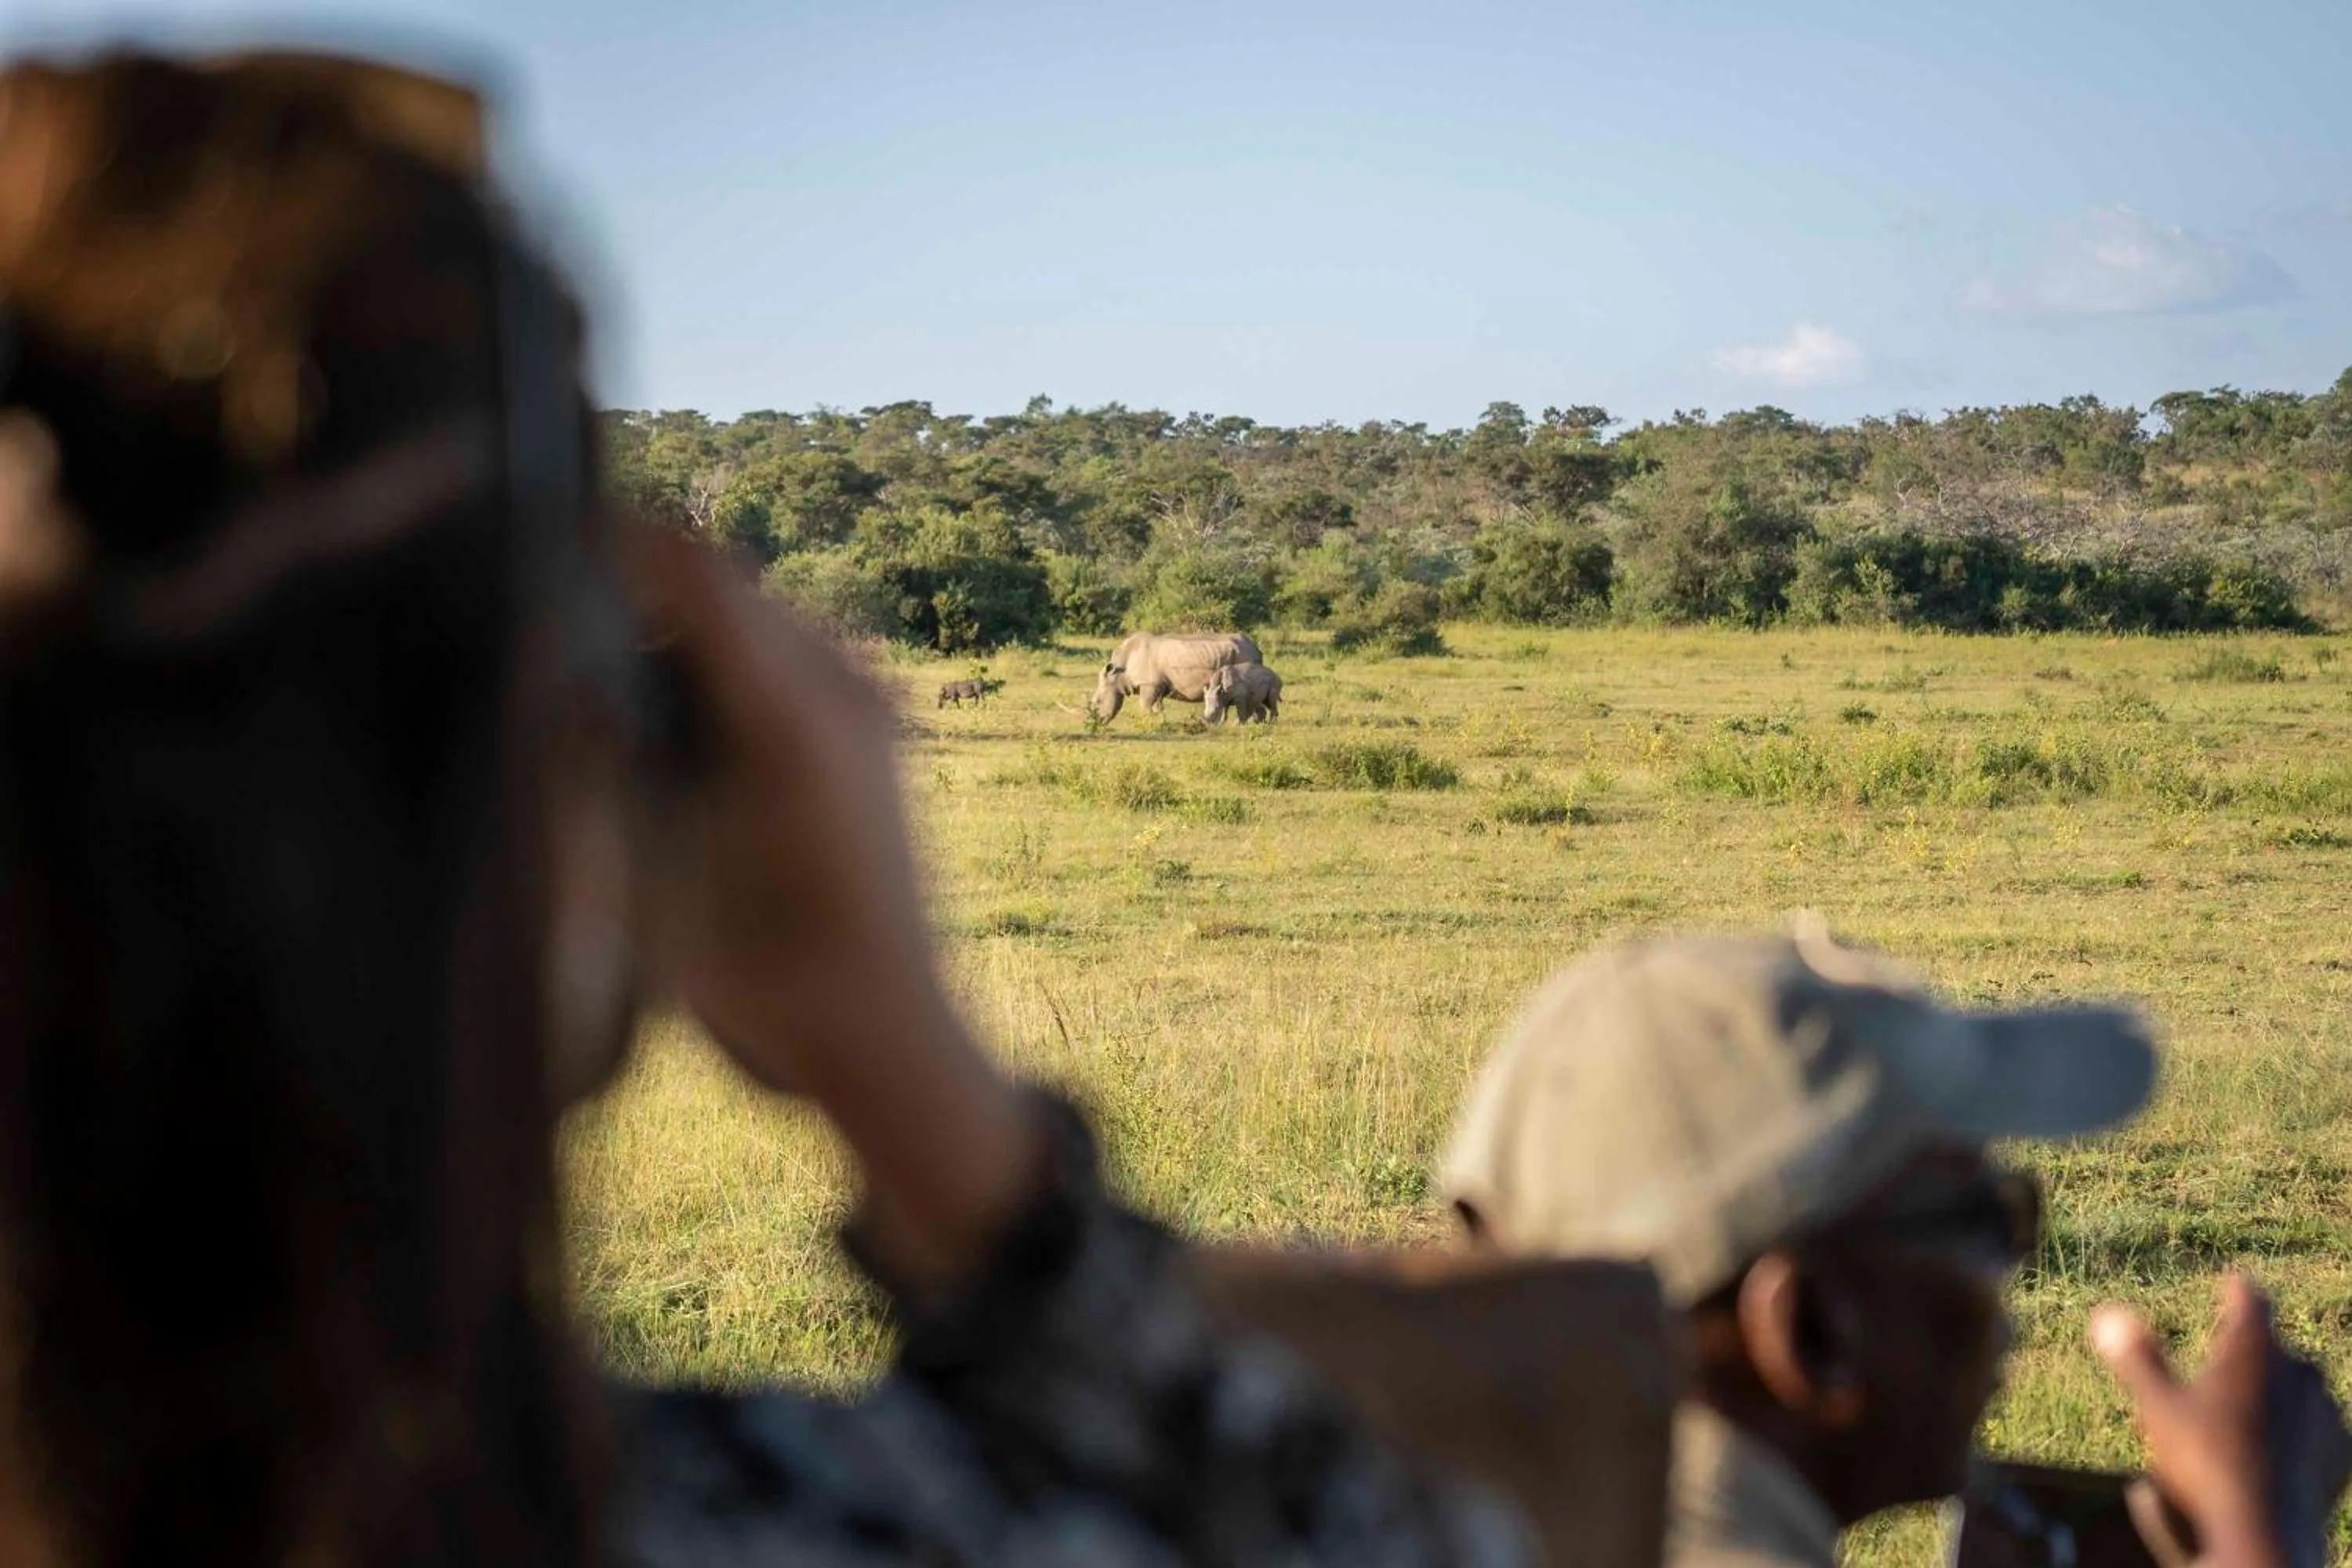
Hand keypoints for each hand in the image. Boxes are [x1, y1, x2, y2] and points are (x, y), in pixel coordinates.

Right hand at [620, 526, 1042, 1288]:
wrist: (884, 1030)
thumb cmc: (764, 974)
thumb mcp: (650, 872)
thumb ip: (596, 763)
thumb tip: (553, 674)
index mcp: (790, 717)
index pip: (696, 572)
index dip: (617, 541)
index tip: (547, 539)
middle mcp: (845, 693)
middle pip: (725, 588)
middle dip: (643, 593)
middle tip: (561, 623)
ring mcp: (873, 709)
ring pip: (759, 621)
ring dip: (689, 633)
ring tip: (617, 680)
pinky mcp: (879, 733)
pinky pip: (794, 660)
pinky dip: (733, 668)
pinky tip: (686, 727)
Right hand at [2092, 1276, 2351, 1567]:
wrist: (2264, 1533)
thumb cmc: (2206, 1462)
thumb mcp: (2157, 1407)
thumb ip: (2136, 1357)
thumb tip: (2107, 1314)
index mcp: (2254, 1347)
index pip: (2250, 1297)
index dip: (2235, 1290)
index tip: (2229, 1285)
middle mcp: (2300, 1369)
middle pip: (2275, 1345)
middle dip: (2251, 1351)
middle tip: (2222, 1366)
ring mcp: (2328, 1410)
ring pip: (2299, 1386)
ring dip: (2275, 1392)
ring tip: (2245, 1415)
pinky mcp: (2343, 1449)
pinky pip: (2318, 1425)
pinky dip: (2297, 1429)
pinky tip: (2274, 1449)